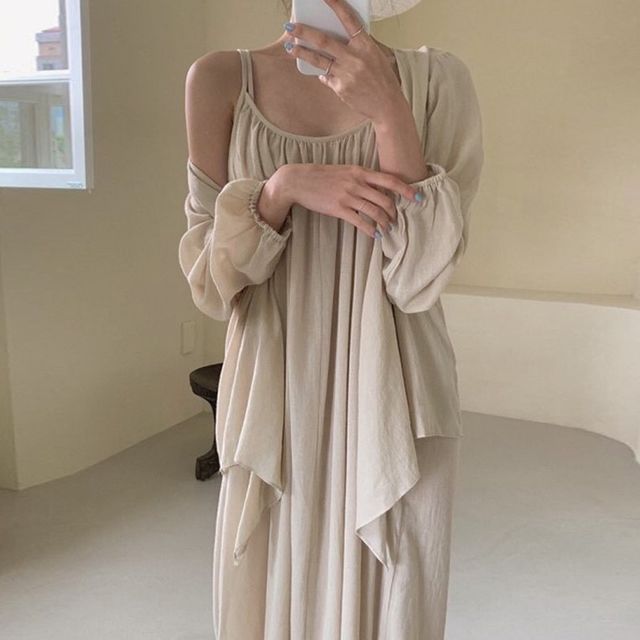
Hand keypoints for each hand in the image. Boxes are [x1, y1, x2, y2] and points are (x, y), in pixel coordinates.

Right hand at [272, 163, 419, 238]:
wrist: (298, 180)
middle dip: (394, 212)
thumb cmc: (321, 176)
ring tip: (387, 229)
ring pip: (375, 211)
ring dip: (384, 223)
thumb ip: (361, 178)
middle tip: (396, 220)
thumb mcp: (344, 171)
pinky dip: (370, 229)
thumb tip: (377, 188)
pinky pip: (360, 221)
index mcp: (360, 171)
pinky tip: (374, 235)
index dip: (406, 190)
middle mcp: (357, 183)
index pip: (389, 180)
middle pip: (385, 199)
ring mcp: (348, 196)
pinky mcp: (338, 208)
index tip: (418, 198)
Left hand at [283, 0, 404, 124]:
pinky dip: (322, 74)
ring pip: (319, 60)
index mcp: (365, 45)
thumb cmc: (383, 80)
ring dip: (302, 53)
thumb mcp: (375, 57)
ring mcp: (346, 73)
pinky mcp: (340, 88)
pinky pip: (326, 78)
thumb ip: (358, 47)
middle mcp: (354, 57)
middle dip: (305, 32)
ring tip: (290, 48)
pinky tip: (318, 72)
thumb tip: (340, 41)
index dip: (335, 5)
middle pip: (324, 41)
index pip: (348, 20)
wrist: (387, 105)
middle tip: (290, 27)